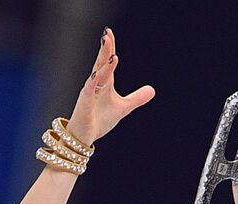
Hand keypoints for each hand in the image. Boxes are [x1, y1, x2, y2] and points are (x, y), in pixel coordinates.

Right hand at [65, 28, 154, 145]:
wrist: (85, 135)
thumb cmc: (100, 119)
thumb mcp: (123, 108)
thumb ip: (136, 98)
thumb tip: (152, 90)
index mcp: (105, 83)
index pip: (107, 62)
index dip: (109, 48)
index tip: (110, 33)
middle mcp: (96, 85)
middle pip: (101, 64)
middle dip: (105, 50)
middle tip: (107, 35)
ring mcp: (89, 94)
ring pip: (97, 76)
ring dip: (104, 66)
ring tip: (112, 55)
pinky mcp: (84, 104)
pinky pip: (88, 92)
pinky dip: (92, 83)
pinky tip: (96, 75)